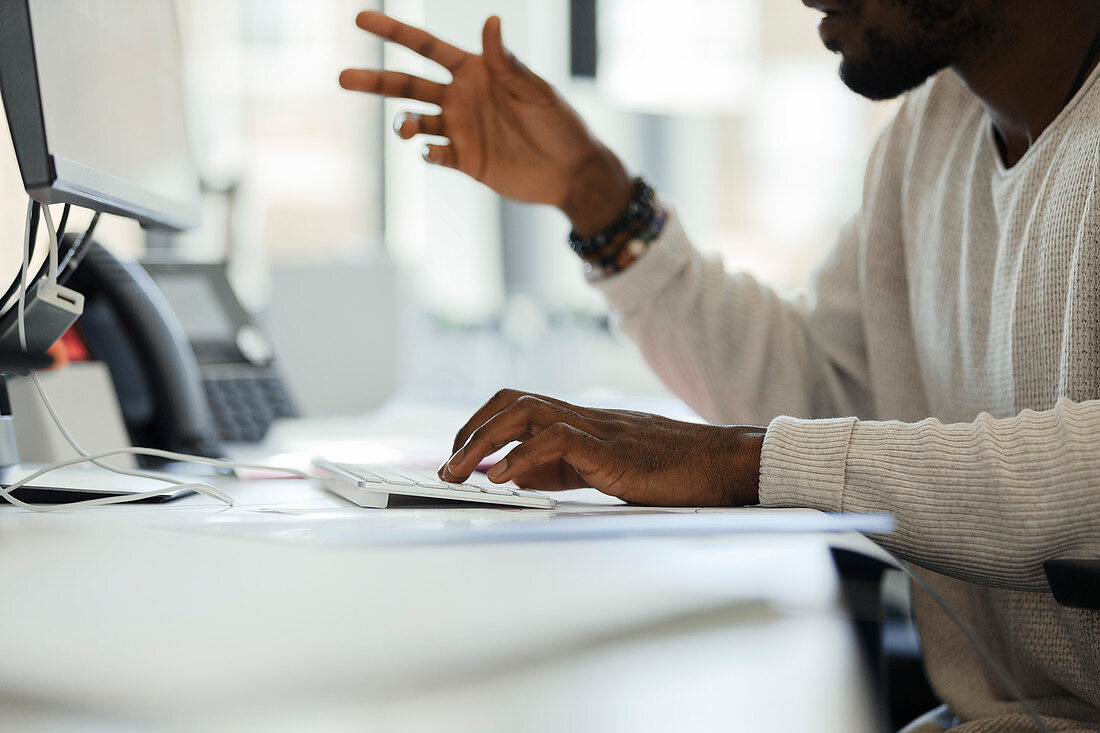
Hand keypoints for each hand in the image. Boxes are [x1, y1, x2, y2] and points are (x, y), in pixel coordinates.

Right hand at [339, 12, 634, 233]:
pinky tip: (432, 152)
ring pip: (414, 121)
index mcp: (475, 71)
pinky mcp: (464, 160)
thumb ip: (507, 63)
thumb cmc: (559, 123)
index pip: (425, 47)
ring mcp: (460, 129)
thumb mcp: (534, 91)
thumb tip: (490, 21)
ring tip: (405, 129)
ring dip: (402, 124)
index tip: (362, 19)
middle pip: (406, 84)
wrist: (570, 171)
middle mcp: (461, 97)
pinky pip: (434, 154)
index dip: (394, 33)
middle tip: (342, 77)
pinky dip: (427, 153)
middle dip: (374, 80)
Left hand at [439, 389, 765, 506]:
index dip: (480, 426)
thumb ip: (557, 468)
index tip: (457, 458)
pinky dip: (520, 458)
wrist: (724, 463)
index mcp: (581, 422)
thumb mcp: (603, 470)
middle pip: (512, 402)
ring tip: (459, 472)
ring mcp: (597, 428)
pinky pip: (557, 440)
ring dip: (483, 442)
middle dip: (470, 432)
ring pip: (526, 412)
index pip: (517, 407)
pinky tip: (500, 478)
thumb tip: (509, 474)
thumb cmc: (672, 471)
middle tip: (446, 469)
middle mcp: (583, 417)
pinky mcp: (611, 449)